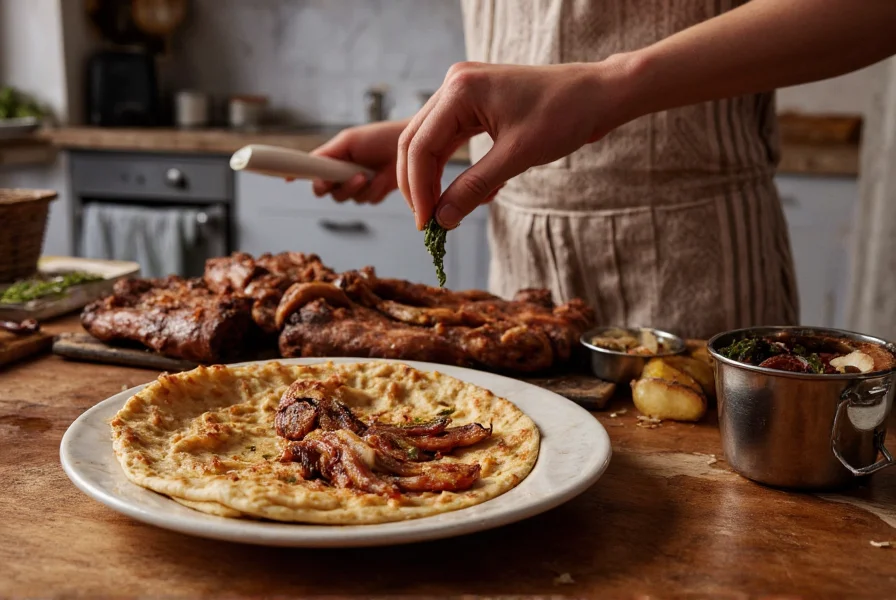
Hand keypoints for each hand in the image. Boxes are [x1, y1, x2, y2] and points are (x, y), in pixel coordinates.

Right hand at [310, 120, 407, 204]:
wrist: (407, 146)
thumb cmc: (378, 138)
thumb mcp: (348, 141)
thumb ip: (325, 154)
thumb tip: (304, 163)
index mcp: (332, 160)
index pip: (313, 175)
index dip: (306, 179)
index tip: (306, 182)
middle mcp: (341, 174)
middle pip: (328, 192)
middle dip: (342, 186)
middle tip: (356, 176)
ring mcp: (357, 185)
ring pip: (347, 199)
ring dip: (359, 188)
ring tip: (372, 174)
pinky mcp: (373, 193)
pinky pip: (367, 201)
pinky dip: (374, 191)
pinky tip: (382, 178)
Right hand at [397, 61, 630, 229]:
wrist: (597, 95)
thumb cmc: (563, 116)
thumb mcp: (516, 156)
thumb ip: (474, 187)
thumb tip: (442, 219)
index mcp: (460, 90)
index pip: (421, 146)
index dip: (418, 189)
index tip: (425, 224)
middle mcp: (454, 84)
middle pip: (417, 142)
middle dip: (419, 185)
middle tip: (427, 223)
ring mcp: (463, 91)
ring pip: (430, 142)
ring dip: (434, 179)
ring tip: (446, 213)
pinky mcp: (474, 103)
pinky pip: (451, 139)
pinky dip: (457, 168)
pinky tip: (476, 192)